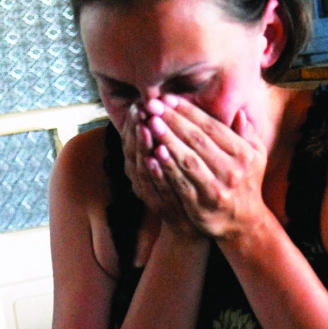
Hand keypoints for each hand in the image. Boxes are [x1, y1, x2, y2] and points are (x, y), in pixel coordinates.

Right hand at [120, 104, 203, 239]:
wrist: (195, 227)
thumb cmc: (188, 186)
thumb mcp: (179, 160)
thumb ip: (177, 136)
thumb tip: (179, 105)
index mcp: (141, 163)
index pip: (133, 137)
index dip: (134, 120)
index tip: (140, 102)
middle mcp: (140, 178)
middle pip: (132, 149)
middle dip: (136, 127)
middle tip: (140, 108)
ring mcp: (149, 194)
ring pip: (140, 167)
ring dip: (142, 146)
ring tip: (145, 127)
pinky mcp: (160, 208)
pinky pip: (153, 187)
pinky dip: (153, 172)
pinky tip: (154, 157)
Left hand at [142, 97, 269, 239]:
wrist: (242, 222)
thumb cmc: (245, 181)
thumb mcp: (255, 155)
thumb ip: (247, 133)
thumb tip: (238, 111)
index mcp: (243, 154)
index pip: (212, 127)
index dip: (189, 111)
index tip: (169, 98)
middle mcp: (232, 171)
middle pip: (197, 141)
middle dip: (173, 121)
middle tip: (153, 106)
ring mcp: (216, 190)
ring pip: (187, 161)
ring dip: (167, 141)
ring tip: (150, 124)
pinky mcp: (200, 207)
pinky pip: (180, 184)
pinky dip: (166, 169)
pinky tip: (152, 154)